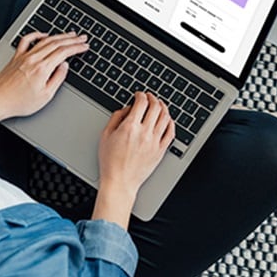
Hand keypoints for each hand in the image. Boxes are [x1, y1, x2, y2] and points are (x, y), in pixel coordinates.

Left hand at [0, 32, 87, 127]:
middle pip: (57, 43)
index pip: (64, 52)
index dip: (76, 47)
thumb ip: (57, 78)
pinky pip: (27, 40)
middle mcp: (34, 59)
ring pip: (45, 40)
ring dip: (59, 36)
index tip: (84, 46)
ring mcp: (24, 56)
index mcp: (42, 69)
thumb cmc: (20, 102)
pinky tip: (44, 34)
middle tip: (82, 37)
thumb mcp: (45, 96)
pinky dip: (37, 34)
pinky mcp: (16, 57)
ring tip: (69, 34)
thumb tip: (64, 66)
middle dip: (72, 39)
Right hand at [92, 92, 174, 227]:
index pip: (141, 102)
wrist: (120, 182)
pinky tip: (168, 120)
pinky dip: (171, 123)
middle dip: (153, 98)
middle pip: (156, 107)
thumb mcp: (105, 136)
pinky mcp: (160, 151)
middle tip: (150, 97)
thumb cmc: (110, 162)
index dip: (141, 95)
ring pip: (165, 117)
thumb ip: (116, 118)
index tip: (139, 95)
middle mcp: (144, 132)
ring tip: (160, 105)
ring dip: (163, 107)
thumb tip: (126, 108)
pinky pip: (171, 133)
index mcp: (130, 127)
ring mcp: (154, 142)